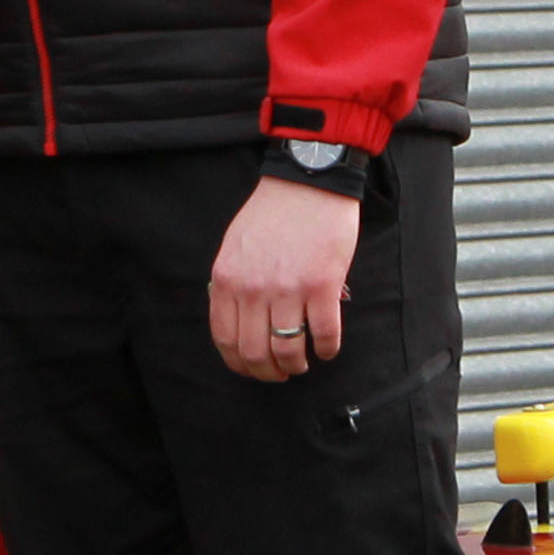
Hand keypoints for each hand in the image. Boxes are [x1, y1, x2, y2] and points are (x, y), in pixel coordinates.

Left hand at [208, 175, 364, 384]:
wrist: (307, 182)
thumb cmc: (274, 212)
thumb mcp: (236, 247)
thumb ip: (233, 284)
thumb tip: (237, 321)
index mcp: (228, 280)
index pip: (226, 339)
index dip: (240, 364)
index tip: (253, 369)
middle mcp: (253, 289)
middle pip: (254, 353)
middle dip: (269, 372)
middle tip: (281, 372)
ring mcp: (288, 289)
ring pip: (287, 350)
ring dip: (296, 365)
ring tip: (303, 362)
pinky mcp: (321, 285)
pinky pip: (324, 334)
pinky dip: (327, 349)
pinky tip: (327, 348)